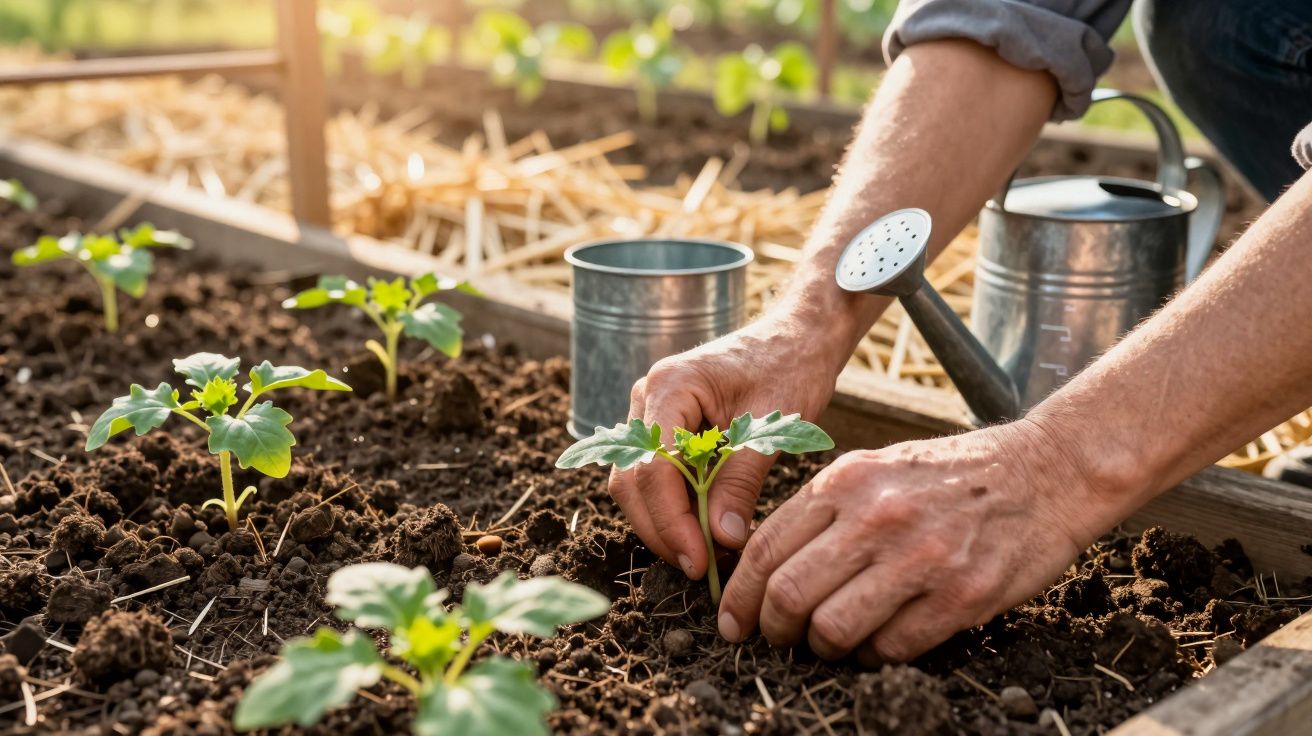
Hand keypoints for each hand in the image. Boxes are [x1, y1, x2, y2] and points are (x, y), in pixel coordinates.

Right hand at [610, 308, 847, 577]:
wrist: (798, 336)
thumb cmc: (791, 366)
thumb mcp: (772, 427)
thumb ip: (742, 481)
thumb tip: (721, 539)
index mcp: (671, 386)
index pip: (652, 467)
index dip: (671, 521)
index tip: (700, 560)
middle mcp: (648, 397)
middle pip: (632, 480)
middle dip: (661, 529)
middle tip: (700, 568)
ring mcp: (650, 412)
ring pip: (635, 482)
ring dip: (663, 522)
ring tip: (704, 553)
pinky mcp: (663, 427)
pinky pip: (653, 475)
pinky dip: (672, 506)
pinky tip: (703, 529)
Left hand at [716, 419, 1116, 662]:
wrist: (1046, 470)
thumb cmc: (953, 474)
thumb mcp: (877, 469)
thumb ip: (824, 509)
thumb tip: (767, 564)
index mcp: (845, 481)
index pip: (764, 549)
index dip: (739, 596)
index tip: (732, 621)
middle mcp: (875, 517)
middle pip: (788, 594)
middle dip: (772, 630)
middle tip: (778, 640)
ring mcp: (919, 558)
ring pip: (832, 629)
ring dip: (823, 648)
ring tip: (831, 644)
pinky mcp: (961, 596)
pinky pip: (891, 648)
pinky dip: (874, 656)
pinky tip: (880, 644)